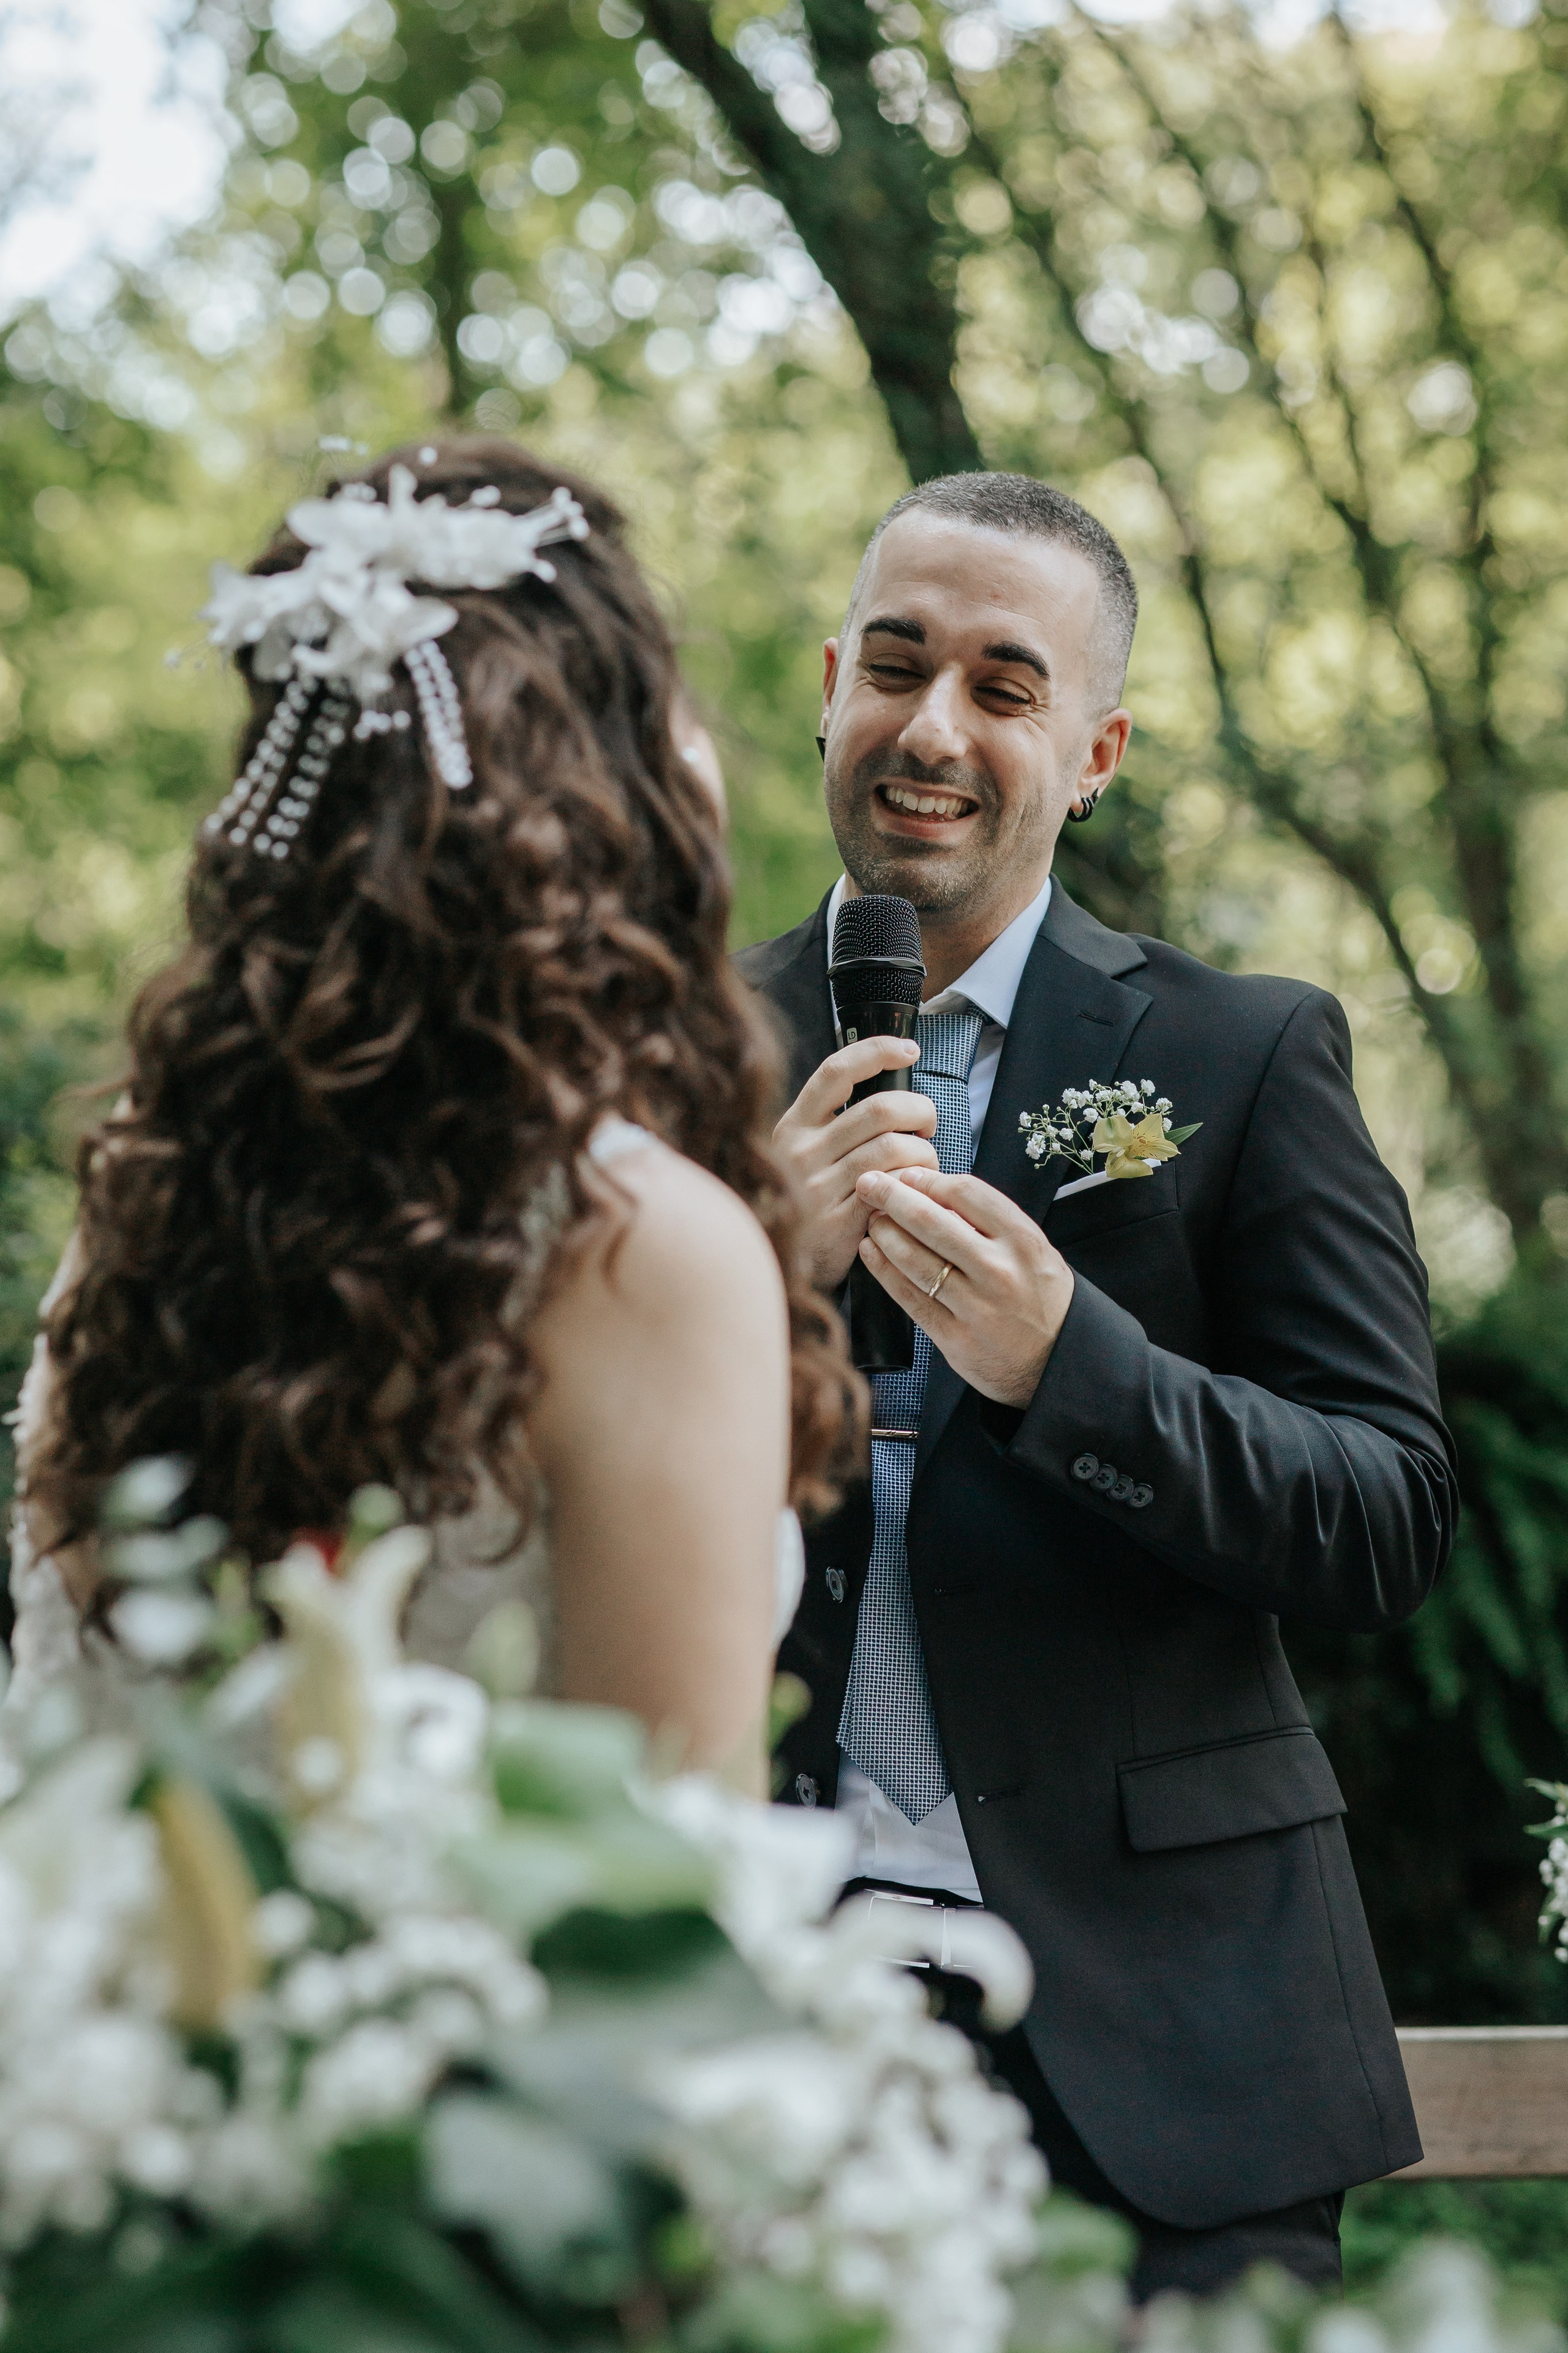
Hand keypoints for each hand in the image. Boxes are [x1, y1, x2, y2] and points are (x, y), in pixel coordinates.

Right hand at [774, 1039, 938, 1289]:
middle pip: (879, 1109)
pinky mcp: (837, 1223)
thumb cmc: (805, 1205)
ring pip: (893, 1149)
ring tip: (924, 1166)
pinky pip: (893, 1190)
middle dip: (919, 1110)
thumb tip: (893, 1099)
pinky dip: (915, 1186)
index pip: (836, 1071)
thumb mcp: (803, 1156)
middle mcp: (801, 1151)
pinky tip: (914, 1193)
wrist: (776, 1266)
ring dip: (925, 1153)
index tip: (908, 1050)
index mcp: (793, 1126)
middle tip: (927, 1125)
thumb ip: (835, 1127)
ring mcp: (818, 1187)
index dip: (877, 1052)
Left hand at [855, 1166, 1074, 1407]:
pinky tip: (870, 1252)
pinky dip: (883, 1271)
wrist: (1057, 1360)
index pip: (967, 1194)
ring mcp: (976, 1307)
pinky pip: (910, 1298)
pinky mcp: (955, 1339)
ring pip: (915, 1260)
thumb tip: (933, 1191)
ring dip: (884, 1233)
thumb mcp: (1033, 1250)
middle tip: (869, 1182)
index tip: (907, 1175)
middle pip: (932, 1222)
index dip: (929, 1180)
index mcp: (1023, 1242)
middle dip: (892, 1197)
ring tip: (870, 1219)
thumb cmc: (1039, 1297)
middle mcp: (1000, 1271)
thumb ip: (991, 1223)